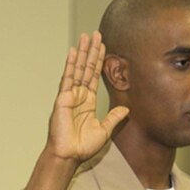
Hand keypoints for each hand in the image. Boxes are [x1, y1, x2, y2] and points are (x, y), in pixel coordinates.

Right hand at [47, 31, 128, 162]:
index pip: (94, 77)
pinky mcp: (63, 98)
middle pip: (87, 68)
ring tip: (86, 36)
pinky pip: (68, 78)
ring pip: (78, 69)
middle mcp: (79, 96)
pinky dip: (71, 64)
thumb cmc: (83, 147)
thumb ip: (114, 118)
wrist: (69, 155)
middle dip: (92, 51)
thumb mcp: (104, 131)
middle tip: (96, 34)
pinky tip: (74, 51)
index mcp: (88, 102)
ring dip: (83, 52)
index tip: (103, 47)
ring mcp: (70, 95)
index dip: (99, 62)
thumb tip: (126, 109)